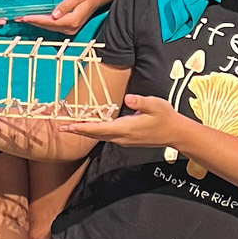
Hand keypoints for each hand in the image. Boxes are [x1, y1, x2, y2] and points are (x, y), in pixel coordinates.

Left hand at [14, 0, 101, 34]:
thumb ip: (65, 5)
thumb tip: (54, 15)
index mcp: (72, 20)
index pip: (50, 22)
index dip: (37, 20)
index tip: (25, 17)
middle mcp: (71, 27)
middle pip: (48, 26)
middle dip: (33, 22)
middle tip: (18, 18)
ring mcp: (70, 28)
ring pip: (49, 27)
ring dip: (36, 23)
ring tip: (23, 19)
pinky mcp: (68, 26)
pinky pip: (52, 26)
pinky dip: (42, 23)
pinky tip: (34, 20)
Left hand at [59, 93, 180, 146]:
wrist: (175, 134)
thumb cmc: (165, 117)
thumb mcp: (155, 105)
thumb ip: (141, 102)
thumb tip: (128, 98)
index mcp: (126, 128)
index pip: (99, 129)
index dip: (83, 128)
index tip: (69, 127)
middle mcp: (122, 137)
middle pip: (95, 135)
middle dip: (78, 131)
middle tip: (61, 128)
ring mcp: (124, 140)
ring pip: (100, 136)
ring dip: (85, 132)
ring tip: (71, 127)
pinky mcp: (127, 139)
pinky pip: (107, 136)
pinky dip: (95, 132)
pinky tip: (90, 127)